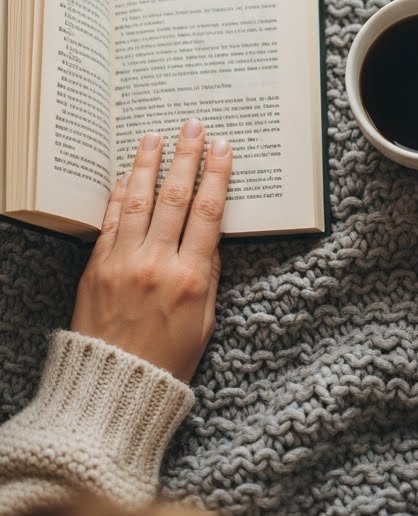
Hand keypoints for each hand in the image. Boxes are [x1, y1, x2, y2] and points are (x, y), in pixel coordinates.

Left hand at [71, 119, 232, 380]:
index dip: (217, 174)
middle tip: (193, 125)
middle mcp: (156, 263)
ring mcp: (123, 262)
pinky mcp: (96, 267)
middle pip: (175, 196)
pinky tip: (129, 174)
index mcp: (190, 278)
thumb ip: (209, 276)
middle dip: (186, 156)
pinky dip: (121, 194)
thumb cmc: (166, 363)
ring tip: (155, 136)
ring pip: (140, 200)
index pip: (208, 212)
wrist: (113, 390)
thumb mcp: (204, 323)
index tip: (223, 147)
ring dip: (149, 163)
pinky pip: (111, 220)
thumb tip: (210, 238)